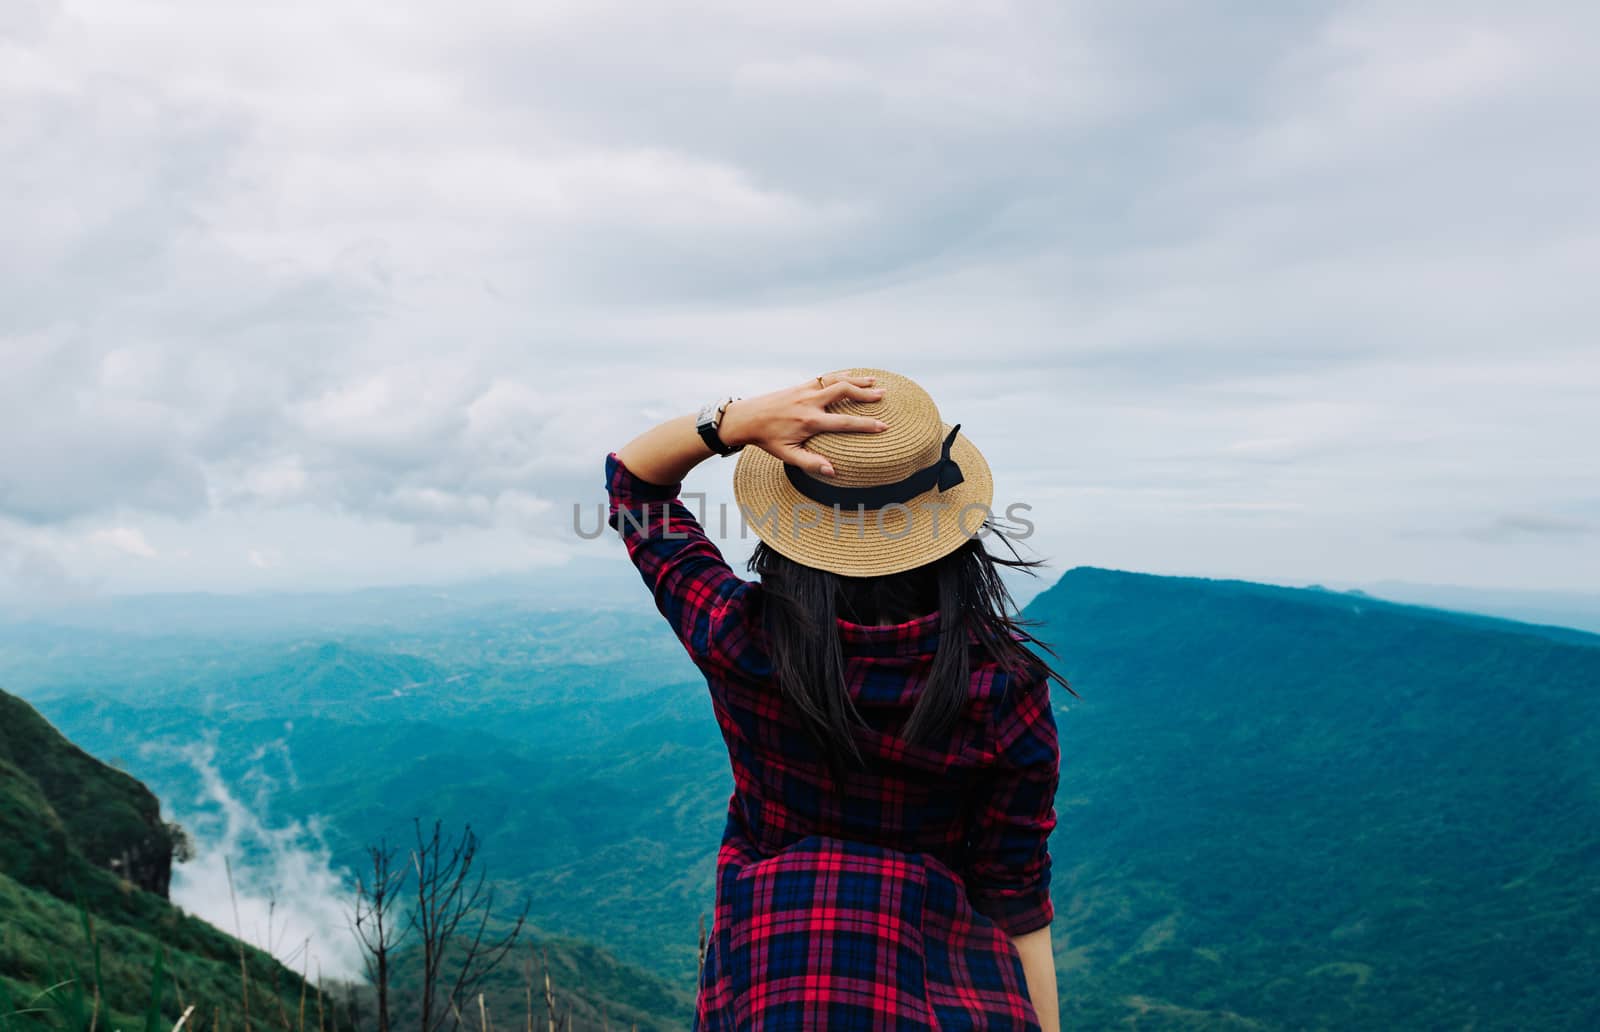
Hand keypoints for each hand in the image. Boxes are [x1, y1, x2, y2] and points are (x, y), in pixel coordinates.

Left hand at [719, 373, 887, 475]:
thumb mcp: (787, 455)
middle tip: (883, 395)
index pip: (844, 422)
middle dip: (865, 393)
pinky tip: (853, 376)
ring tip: (875, 382)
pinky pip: (826, 377)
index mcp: (809, 421)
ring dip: (857, 380)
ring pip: (836, 380)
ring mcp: (805, 390)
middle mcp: (809, 402)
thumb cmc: (767, 439)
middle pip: (843, 392)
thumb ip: (810, 463)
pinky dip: (842, 375)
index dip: (866, 424)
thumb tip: (832, 471)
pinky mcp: (801, 385)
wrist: (746, 418)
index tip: (883, 426)